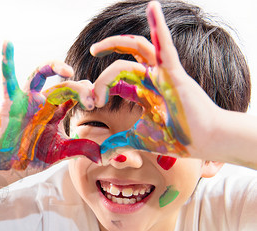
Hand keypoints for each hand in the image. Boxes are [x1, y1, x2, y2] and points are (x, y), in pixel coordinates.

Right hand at [0, 41, 100, 170]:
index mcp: (56, 110)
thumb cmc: (32, 156)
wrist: (9, 166)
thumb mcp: (60, 152)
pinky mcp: (11, 102)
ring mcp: (27, 99)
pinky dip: (6, 61)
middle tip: (89, 100)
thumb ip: (79, 148)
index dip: (86, 94)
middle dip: (78, 89)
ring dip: (54, 67)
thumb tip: (102, 154)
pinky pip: (7, 79)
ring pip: (41, 75)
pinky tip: (7, 43)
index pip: (74, 94)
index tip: (94, 102)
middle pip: (64, 85)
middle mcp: (43, 101)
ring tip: (68, 70)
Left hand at [90, 1, 218, 159]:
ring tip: (97, 47)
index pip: (118, 80)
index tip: (91, 100)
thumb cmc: (178, 139)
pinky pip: (165, 46)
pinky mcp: (174, 73)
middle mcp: (152, 79)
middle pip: (124, 61)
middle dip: (104, 62)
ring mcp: (163, 74)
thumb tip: (101, 153)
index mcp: (144, 92)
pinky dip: (159, 26)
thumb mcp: (140, 140)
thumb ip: (119, 142)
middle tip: (89, 58)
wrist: (204, 142)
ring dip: (117, 43)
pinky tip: (152, 8)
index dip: (101, 87)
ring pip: (138, 50)